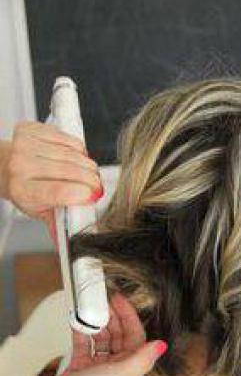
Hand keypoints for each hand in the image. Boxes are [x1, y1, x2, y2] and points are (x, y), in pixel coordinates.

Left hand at [0, 121, 102, 244]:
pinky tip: (74, 157)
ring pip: (73, 154)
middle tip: (96, 186)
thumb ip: (60, 226)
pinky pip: (67, 139)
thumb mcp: (41, 212)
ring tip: (86, 173)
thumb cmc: (25, 191)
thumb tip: (73, 246)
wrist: (4, 167)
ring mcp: (24, 146)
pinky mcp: (30, 130)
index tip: (94, 196)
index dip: (82, 193)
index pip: (59, 191)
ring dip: (87, 165)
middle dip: (91, 179)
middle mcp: (20, 166)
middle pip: (70, 171)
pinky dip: (77, 149)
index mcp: (23, 191)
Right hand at [0, 293, 166, 375]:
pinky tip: (78, 325)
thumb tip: (161, 346)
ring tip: (91, 311)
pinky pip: (84, 345)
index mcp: (129, 371)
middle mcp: (115, 370)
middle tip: (104, 302)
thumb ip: (143, 359)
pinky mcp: (79, 369)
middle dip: (114, 318)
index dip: (130, 317)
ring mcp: (97, 369)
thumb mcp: (120, 375)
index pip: (136, 337)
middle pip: (120, 336)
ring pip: (102, 339)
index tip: (121, 301)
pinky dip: (82, 333)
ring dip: (98, 324)